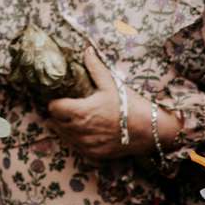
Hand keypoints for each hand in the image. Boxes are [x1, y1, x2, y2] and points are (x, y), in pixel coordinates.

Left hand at [42, 43, 142, 160]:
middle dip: (59, 115)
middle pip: (56, 122)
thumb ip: (95, 68)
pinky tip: (86, 132)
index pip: (53, 108)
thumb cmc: (131, 106)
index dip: (55, 102)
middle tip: (67, 108)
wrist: (151, 130)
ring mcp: (86, 145)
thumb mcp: (112, 85)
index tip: (61, 99)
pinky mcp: (94, 154)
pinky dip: (77, 140)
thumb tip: (87, 50)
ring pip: (64, 136)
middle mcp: (80, 131)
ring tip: (76, 119)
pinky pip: (76, 147)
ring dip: (66, 128)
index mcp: (80, 112)